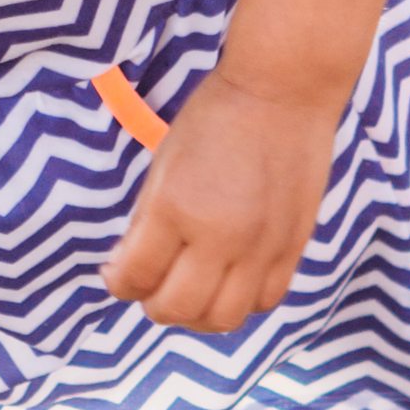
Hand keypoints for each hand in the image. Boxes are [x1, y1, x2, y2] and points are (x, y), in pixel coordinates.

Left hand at [101, 72, 337, 330]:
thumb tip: (130, 268)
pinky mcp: (292, 246)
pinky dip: (241, 302)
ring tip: (190, 294)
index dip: (117, 283)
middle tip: (150, 287)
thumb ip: (146, 221)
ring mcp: (261, 246)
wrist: (283, 91)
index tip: (117, 273)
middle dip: (153, 305)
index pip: (136, 277)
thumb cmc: (215, 117)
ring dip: (197, 316)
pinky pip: (265, 300)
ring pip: (223, 318)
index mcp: (176, 209)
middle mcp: (220, 236)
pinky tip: (229, 283)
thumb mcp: (163, 163)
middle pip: (177, 308)